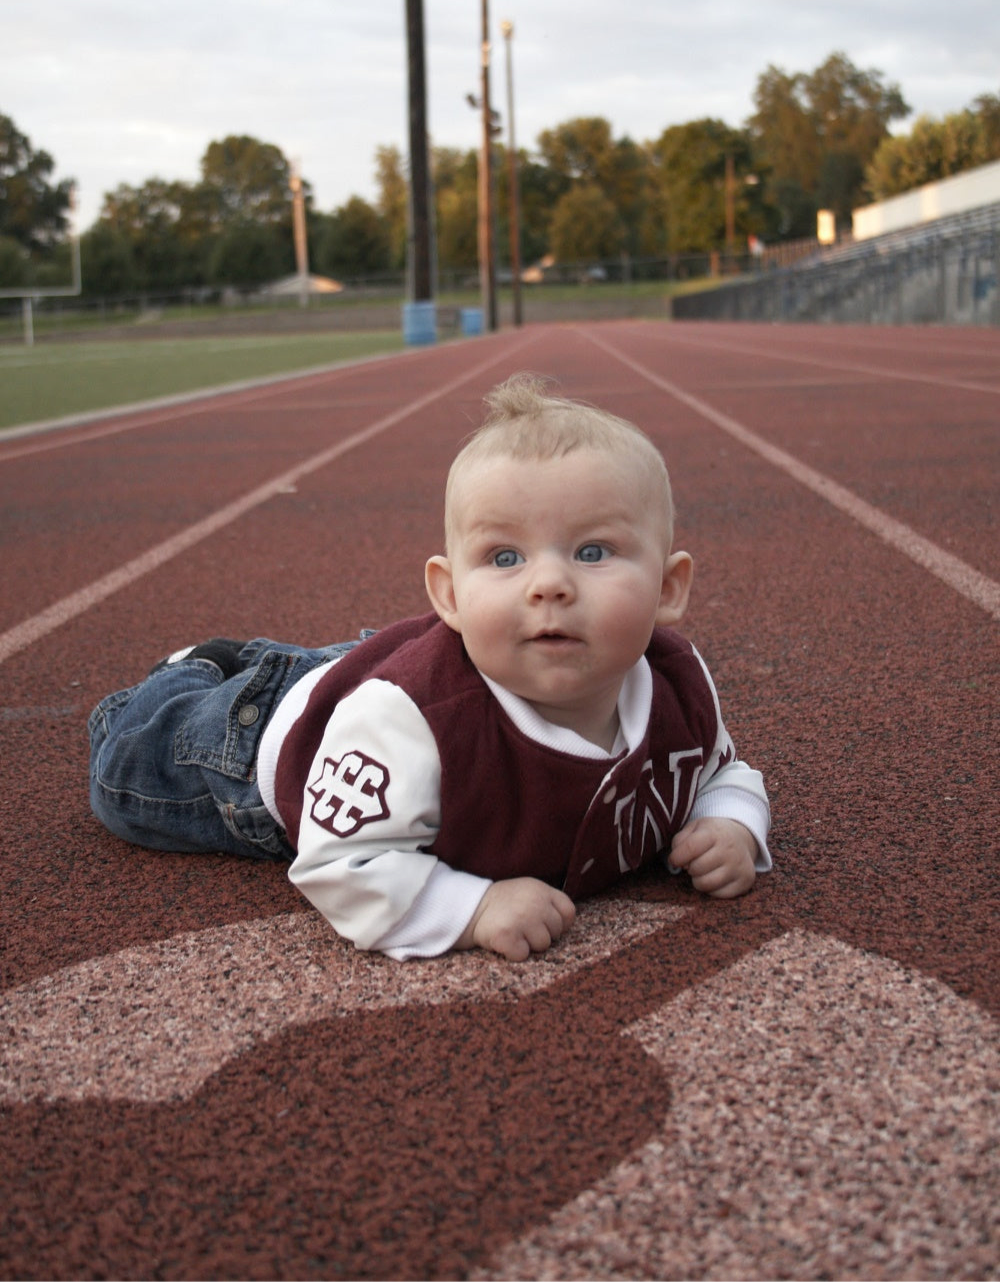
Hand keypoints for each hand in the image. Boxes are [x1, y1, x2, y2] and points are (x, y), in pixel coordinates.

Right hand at [457, 878, 575, 960]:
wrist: (471, 908)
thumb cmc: (503, 904)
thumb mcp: (528, 891)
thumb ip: (548, 902)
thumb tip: (566, 925)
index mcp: (541, 889)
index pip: (568, 912)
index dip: (560, 923)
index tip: (544, 925)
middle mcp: (535, 902)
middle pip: (556, 932)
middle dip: (542, 934)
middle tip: (523, 927)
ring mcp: (521, 919)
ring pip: (543, 945)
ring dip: (528, 944)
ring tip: (514, 933)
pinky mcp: (507, 935)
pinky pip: (523, 955)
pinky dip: (514, 953)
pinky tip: (505, 941)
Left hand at [668, 817, 757, 898]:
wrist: (742, 839)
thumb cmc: (712, 835)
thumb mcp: (695, 828)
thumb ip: (680, 841)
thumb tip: (675, 861)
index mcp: (715, 832)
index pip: (690, 848)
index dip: (677, 857)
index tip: (675, 859)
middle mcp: (729, 849)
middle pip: (696, 868)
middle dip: (689, 868)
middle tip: (695, 862)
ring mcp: (739, 866)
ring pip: (705, 884)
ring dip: (698, 880)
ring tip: (703, 870)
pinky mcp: (745, 882)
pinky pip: (717, 895)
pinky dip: (711, 889)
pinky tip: (715, 877)